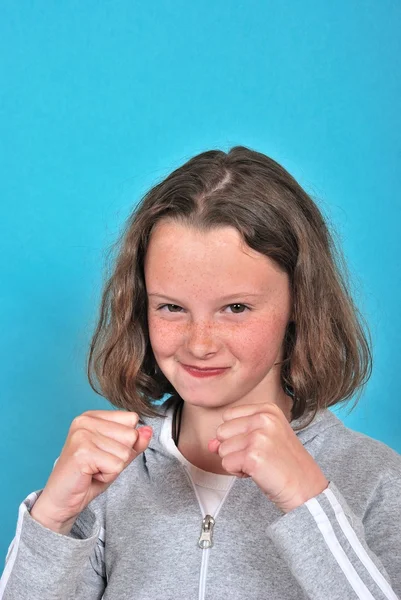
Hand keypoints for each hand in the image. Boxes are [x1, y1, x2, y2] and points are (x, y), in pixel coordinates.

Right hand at [32, 410, 152, 530]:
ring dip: (113, 468)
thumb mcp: (117, 456)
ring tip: (94, 469)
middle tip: (99, 464)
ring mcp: (82, 435)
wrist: (62, 500)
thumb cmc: (88, 476)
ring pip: (125, 452)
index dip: (126, 442)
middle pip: (131, 435)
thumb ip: (134, 442)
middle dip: (120, 456)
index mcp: (93, 416)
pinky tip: (90, 475)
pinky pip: (116, 466)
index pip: (132, 419)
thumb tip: (148, 430)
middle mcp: (85, 420)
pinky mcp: (82, 452)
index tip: (105, 452)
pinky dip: (107, 476)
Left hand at [208, 402, 328, 513]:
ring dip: (236, 462)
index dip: (236, 435)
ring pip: (222, 449)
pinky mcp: (253, 456)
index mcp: (267, 409)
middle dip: (234, 449)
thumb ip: (234, 435)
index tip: (258, 444)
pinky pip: (227, 464)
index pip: (228, 416)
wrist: (306, 488)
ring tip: (260, 464)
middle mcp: (263, 418)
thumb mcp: (262, 440)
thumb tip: (210, 444)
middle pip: (222, 431)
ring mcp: (259, 436)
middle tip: (259, 456)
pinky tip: (258, 473)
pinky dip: (238, 473)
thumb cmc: (285, 464)